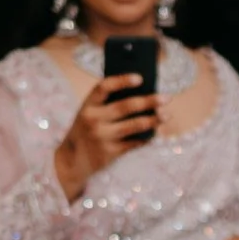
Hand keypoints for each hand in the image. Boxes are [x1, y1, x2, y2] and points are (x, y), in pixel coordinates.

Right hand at [53, 74, 161, 198]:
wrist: (71, 161)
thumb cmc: (86, 131)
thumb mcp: (89, 114)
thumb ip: (106, 104)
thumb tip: (141, 94)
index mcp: (88, 105)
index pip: (104, 87)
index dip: (122, 81)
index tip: (140, 78)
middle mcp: (93, 120)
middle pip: (125, 106)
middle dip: (149, 101)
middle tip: (167, 98)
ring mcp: (102, 137)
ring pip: (134, 126)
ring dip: (153, 120)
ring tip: (166, 115)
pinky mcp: (109, 153)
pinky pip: (134, 143)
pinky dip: (146, 137)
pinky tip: (154, 132)